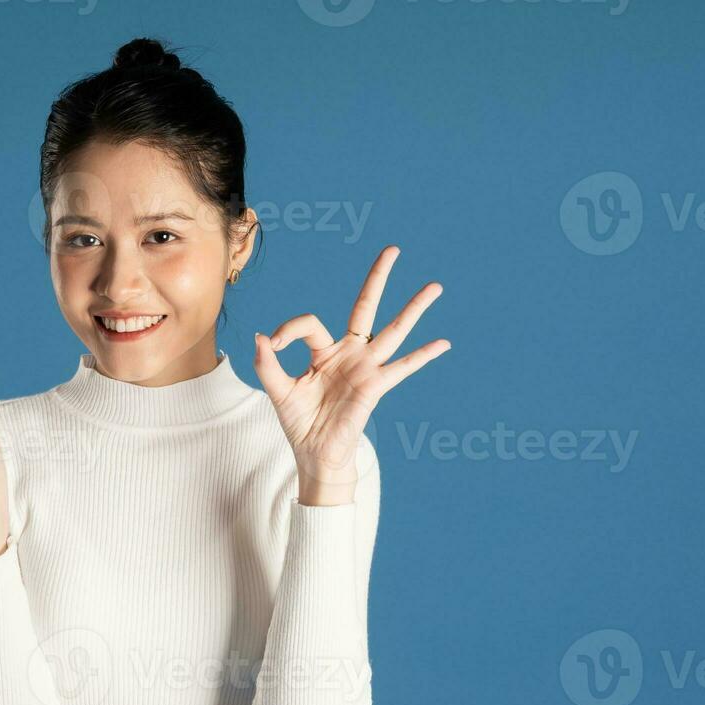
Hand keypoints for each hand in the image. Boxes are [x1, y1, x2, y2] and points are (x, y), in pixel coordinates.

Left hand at [254, 246, 449, 503]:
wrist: (315, 454)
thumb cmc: (300, 423)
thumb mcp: (278, 392)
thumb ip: (268, 365)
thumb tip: (262, 337)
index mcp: (324, 351)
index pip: (310, 324)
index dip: (289, 329)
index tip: (273, 345)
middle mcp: (349, 353)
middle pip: (366, 307)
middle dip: (378, 278)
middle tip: (393, 249)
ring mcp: (365, 368)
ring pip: (393, 330)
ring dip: (414, 308)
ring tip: (435, 286)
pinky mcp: (375, 387)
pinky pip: (402, 368)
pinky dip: (423, 356)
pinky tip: (443, 343)